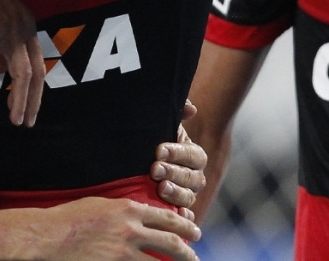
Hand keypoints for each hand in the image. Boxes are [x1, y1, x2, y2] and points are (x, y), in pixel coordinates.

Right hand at [0, 0, 43, 125]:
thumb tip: (0, 69)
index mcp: (27, 25)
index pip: (38, 63)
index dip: (35, 89)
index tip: (28, 108)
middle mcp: (24, 28)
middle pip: (34, 72)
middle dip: (31, 101)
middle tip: (25, 122)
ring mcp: (9, 29)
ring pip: (18, 73)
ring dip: (16, 99)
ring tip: (12, 118)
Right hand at [38, 197, 199, 260]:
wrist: (47, 237)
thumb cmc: (68, 218)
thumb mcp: (100, 204)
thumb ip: (122, 210)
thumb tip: (137, 214)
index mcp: (128, 209)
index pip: (166, 216)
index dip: (184, 224)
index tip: (193, 229)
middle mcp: (131, 230)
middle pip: (171, 241)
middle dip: (188, 250)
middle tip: (196, 255)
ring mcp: (123, 252)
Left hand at [151, 100, 207, 216]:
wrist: (134, 163)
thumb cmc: (150, 142)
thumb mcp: (159, 126)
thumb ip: (177, 112)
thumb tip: (191, 109)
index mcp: (193, 155)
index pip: (193, 155)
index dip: (178, 153)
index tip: (159, 150)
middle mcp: (194, 177)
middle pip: (192, 178)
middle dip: (174, 173)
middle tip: (155, 169)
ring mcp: (186, 196)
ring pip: (189, 198)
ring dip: (176, 194)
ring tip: (160, 188)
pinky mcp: (176, 212)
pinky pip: (184, 218)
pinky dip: (181, 217)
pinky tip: (174, 215)